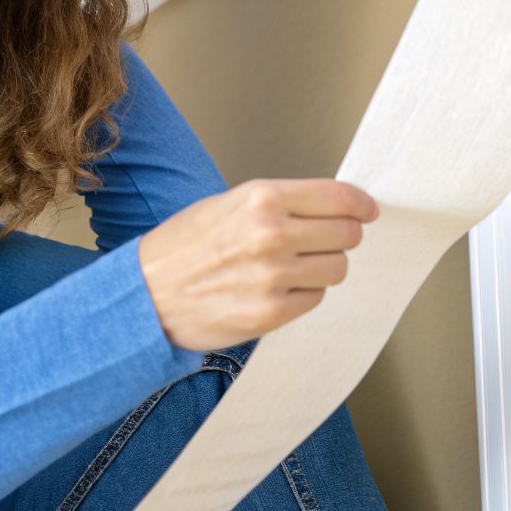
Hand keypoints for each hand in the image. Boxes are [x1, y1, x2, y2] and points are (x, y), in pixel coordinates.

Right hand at [136, 178, 378, 352]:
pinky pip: (316, 298)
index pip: (339, 197)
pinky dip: (304, 293)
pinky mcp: (271, 313)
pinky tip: (277, 289)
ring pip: (337, 268)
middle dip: (341, 237)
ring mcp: (273, 276)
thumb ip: (282, 203)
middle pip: (347, 234)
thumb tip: (335, 207)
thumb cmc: (183, 247)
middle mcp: (272, 233)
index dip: (361, 205)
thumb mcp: (229, 204)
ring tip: (291, 267)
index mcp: (261, 198)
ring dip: (323, 267)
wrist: (143, 296)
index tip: (368, 211)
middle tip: (324, 241)